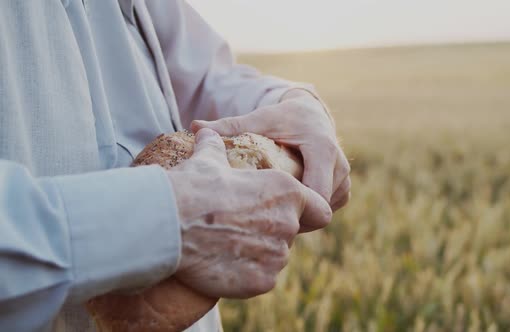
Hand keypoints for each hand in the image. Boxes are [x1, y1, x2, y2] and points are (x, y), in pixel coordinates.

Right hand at [167, 128, 331, 297]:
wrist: (170, 223)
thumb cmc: (192, 187)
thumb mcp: (206, 161)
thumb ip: (214, 147)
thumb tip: (204, 131)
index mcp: (286, 190)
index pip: (319, 209)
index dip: (307, 213)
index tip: (284, 214)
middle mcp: (288, 222)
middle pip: (291, 233)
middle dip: (273, 232)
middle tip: (241, 228)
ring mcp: (277, 254)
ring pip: (276, 257)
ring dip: (260, 254)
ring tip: (228, 246)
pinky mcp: (263, 280)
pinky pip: (261, 278)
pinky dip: (247, 275)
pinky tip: (224, 265)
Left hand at [191, 90, 350, 231]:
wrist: (310, 114)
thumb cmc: (282, 117)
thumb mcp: (260, 119)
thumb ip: (231, 125)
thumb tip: (195, 126)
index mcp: (322, 150)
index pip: (316, 194)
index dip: (295, 210)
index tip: (268, 215)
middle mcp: (339, 166)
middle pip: (321, 207)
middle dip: (296, 216)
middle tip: (265, 221)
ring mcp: (344, 179)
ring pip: (326, 211)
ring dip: (304, 216)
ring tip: (274, 217)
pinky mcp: (344, 188)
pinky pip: (329, 209)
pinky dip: (311, 213)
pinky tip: (288, 211)